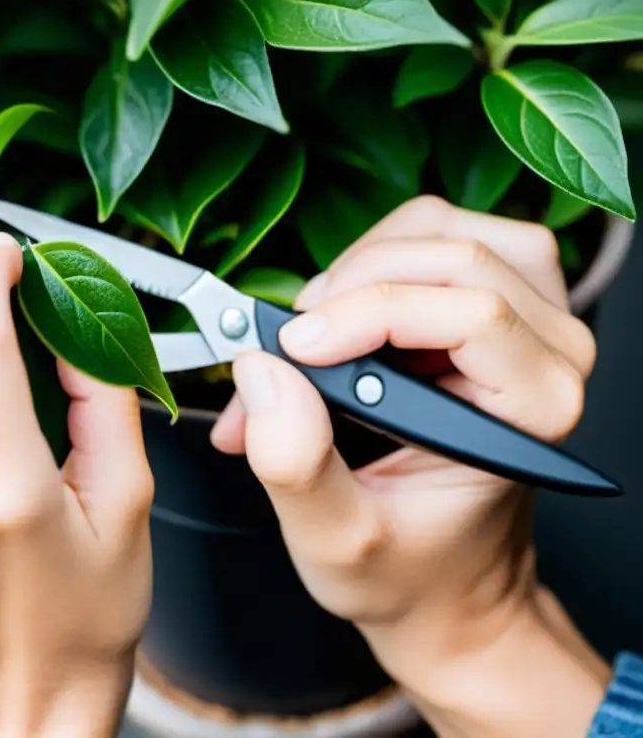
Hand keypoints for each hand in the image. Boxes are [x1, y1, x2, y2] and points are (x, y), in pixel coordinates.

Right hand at [212, 197, 609, 736]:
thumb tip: (260, 370)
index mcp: (532, 416)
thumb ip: (295, 463)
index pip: (468, 313)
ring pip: (448, 230)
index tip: (293, 350)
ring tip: (318, 328)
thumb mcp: (337, 542)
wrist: (442, 584)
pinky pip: (439, 235)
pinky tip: (344, 312)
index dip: (367, 313)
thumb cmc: (407, 571)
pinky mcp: (497, 305)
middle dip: (353, 286)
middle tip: (292, 346)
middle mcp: (552, 358)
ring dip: (364, 262)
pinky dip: (374, 256)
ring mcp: (531, 323)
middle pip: (456, 256)